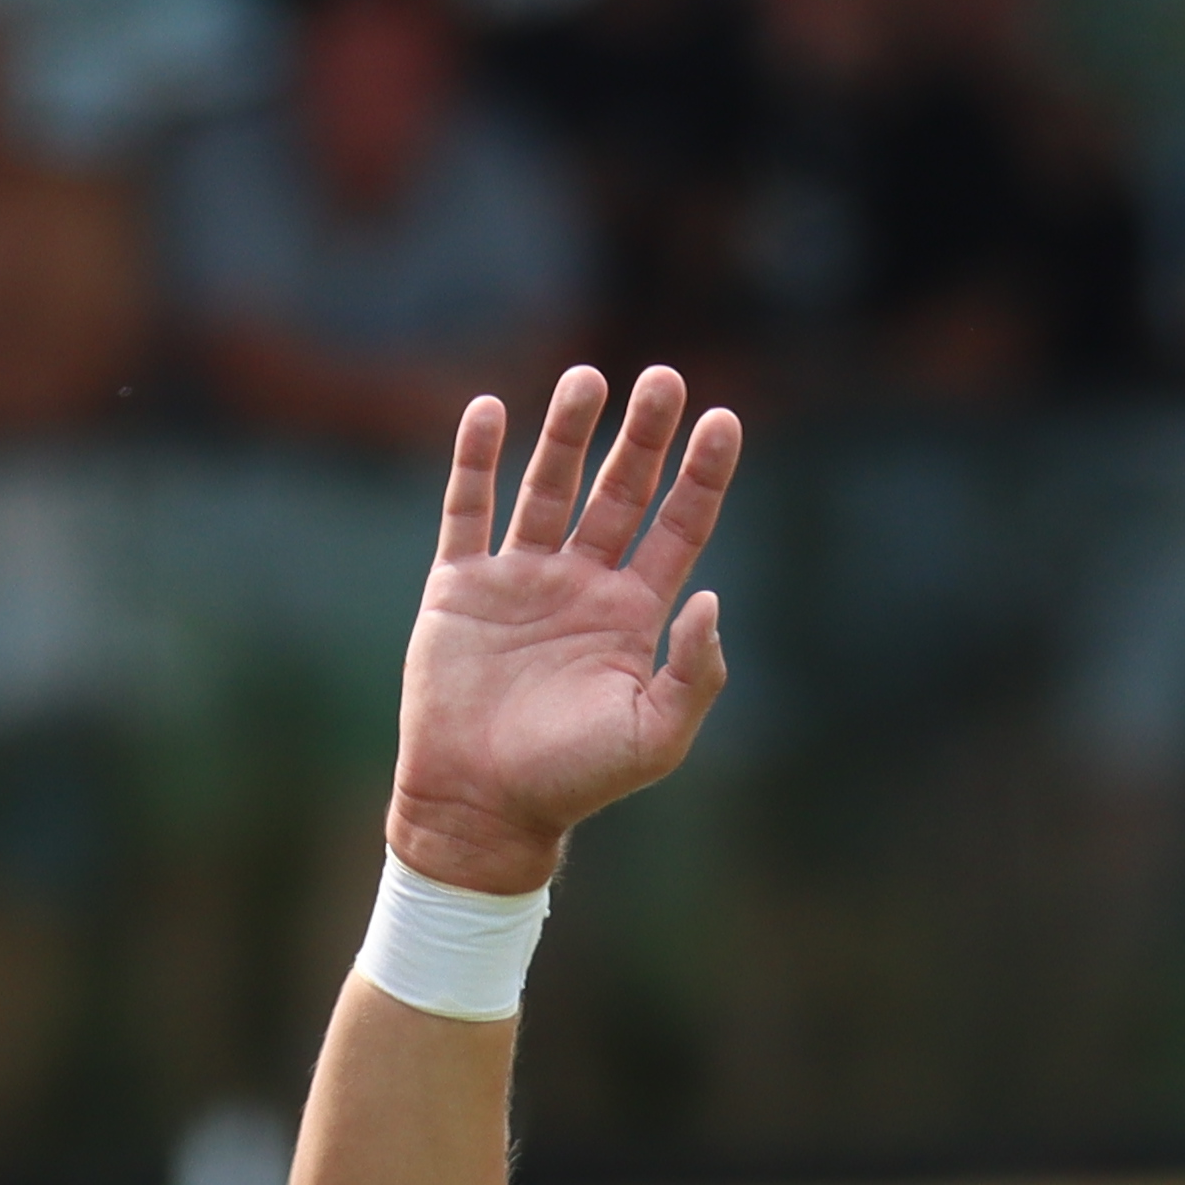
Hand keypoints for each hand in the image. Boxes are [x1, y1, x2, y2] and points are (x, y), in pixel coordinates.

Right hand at [384, 366, 740, 897]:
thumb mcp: (655, 737)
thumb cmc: (573, 781)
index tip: (724, 420)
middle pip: (621, 492)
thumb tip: (711, 597)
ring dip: (569, 431)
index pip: (678, 528)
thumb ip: (695, 673)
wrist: (480, 806)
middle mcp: (581, 586)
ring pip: (550, 486)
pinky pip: (469, 508)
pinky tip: (491, 409)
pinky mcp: (460, 586)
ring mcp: (520, 581)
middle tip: (665, 378)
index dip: (702, 475)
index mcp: (632, 615)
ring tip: (588, 377)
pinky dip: (477, 459)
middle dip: (643, 436)